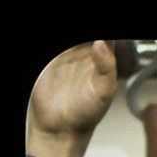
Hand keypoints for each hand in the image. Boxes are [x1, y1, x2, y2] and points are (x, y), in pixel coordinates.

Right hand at [28, 41, 118, 156]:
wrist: (60, 127)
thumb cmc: (87, 112)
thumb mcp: (104, 92)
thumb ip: (107, 67)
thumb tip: (100, 43)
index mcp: (104, 54)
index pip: (107, 37)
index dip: (104, 37)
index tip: (97, 40)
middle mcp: (84, 49)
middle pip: (86, 36)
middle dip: (85, 30)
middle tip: (79, 46)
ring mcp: (66, 51)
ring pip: (71, 39)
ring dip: (71, 42)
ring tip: (68, 49)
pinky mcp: (50, 57)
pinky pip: (54, 48)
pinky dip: (57, 50)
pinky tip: (60, 53)